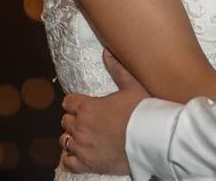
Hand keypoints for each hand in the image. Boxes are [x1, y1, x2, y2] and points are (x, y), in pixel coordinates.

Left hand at [60, 50, 150, 174]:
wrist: (150, 140)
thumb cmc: (142, 112)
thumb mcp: (131, 87)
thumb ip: (117, 69)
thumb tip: (107, 51)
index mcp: (87, 107)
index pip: (68, 102)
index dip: (74, 103)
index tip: (81, 106)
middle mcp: (80, 126)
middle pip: (65, 121)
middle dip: (74, 120)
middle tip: (86, 122)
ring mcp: (82, 146)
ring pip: (64, 140)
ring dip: (72, 138)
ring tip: (83, 138)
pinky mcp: (87, 163)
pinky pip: (69, 162)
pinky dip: (72, 159)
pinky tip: (80, 155)